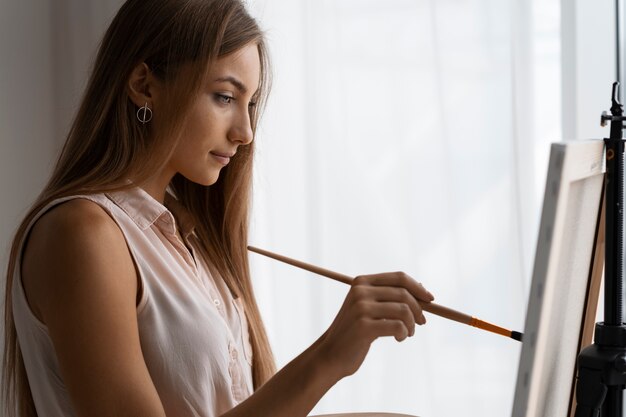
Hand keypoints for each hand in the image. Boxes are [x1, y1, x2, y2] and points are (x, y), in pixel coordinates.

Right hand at [315, 272, 434, 379]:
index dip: (418, 287)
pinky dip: (404, 334)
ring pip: (404, 310)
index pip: (399, 277)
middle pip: (404, 293)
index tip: (430, 299)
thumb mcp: (369, 309)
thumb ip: (389, 297)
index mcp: (362, 282)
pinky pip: (398, 326)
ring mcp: (361, 308)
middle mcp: (360, 291)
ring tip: (407, 334)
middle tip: (421, 323)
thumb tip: (424, 290)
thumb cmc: (355, 332)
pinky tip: (398, 339)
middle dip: (418, 309)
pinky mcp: (364, 326)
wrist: (331, 355)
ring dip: (412, 325)